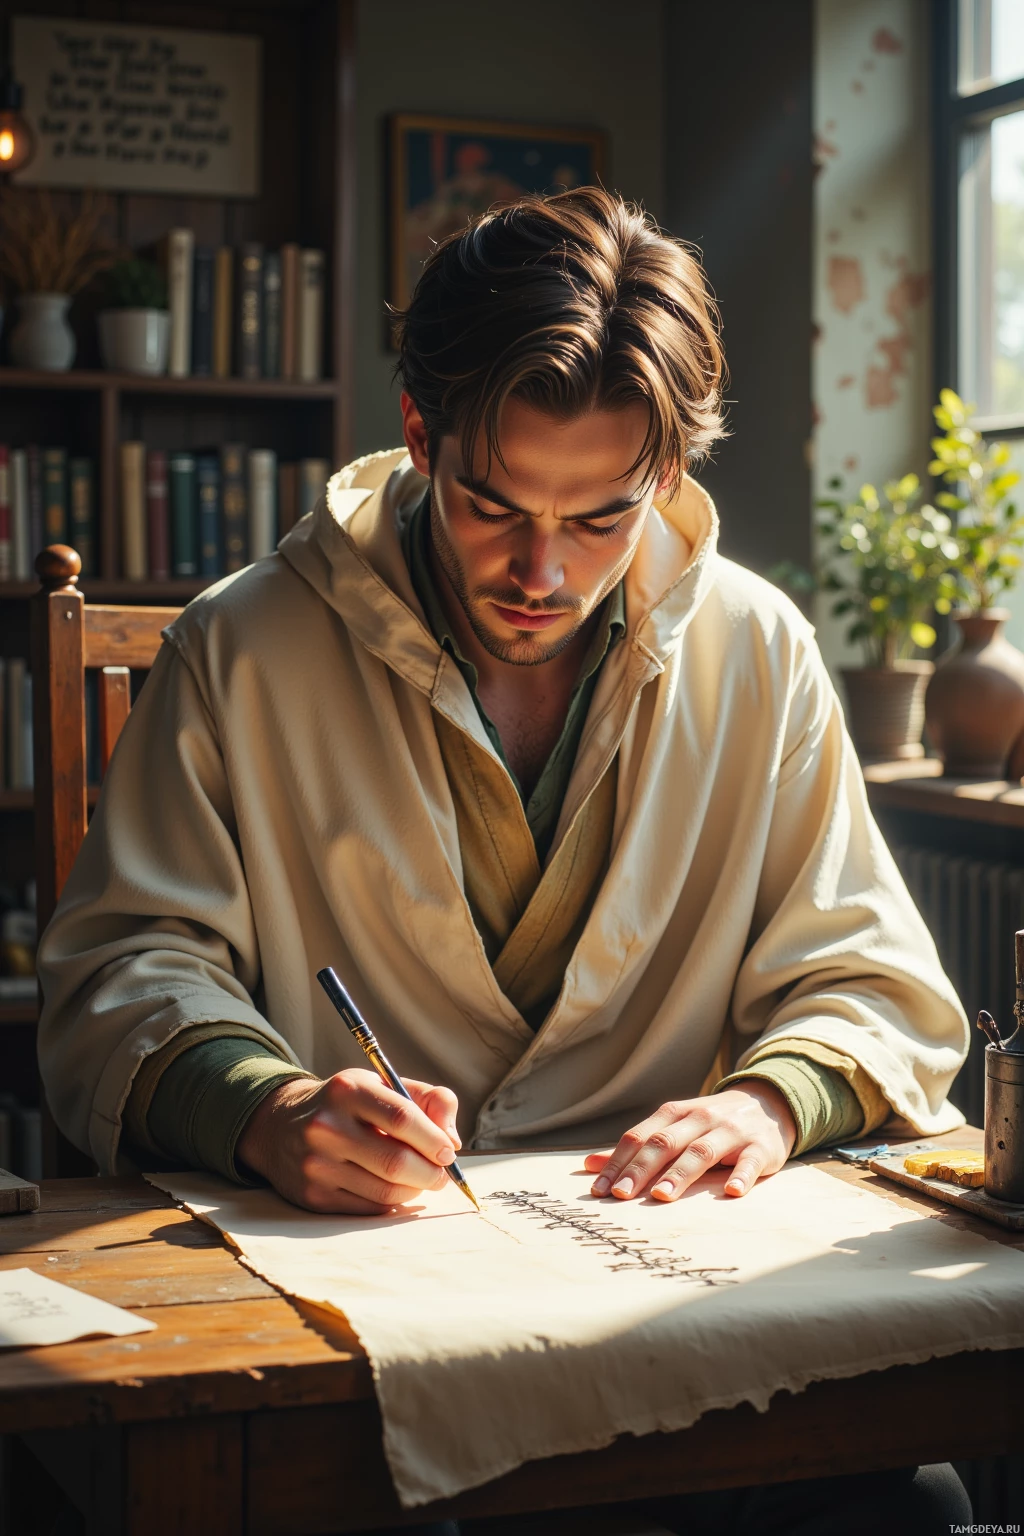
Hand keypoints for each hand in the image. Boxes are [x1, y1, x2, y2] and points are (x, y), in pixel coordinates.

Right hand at [236, 1068, 460, 1214]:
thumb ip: (429, 1100)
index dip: (434, 1139)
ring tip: (421, 1180)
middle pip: (395, 1161)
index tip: (449, 1151)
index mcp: (347, 1090)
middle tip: (441, 1174)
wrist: (280, 1127)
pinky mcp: (313, 1195)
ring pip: (385, 1190)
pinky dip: (392, 1201)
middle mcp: (326, 1126)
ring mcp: (316, 1164)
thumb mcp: (383, 1085)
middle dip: (430, 1173)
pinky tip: (394, 1189)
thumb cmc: (347, 1105)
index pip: (402, 1118)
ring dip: (414, 1190)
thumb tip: (452, 1139)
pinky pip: (368, 1207)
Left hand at [584, 1082, 797, 1202]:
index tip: (599, 1189)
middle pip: (665, 1142)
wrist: (767, 1103)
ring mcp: (731, 1131)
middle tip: (621, 1195)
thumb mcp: (674, 1127)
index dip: (618, 1162)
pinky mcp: (760, 1146)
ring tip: (661, 1197)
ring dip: (680, 1173)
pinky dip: (741, 1175)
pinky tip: (731, 1192)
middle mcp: (700, 1118)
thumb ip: (636, 1147)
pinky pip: (750, 1161)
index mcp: (675, 1114)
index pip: (640, 1137)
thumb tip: (589, 1165)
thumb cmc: (710, 1123)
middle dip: (641, 1169)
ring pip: (701, 1151)